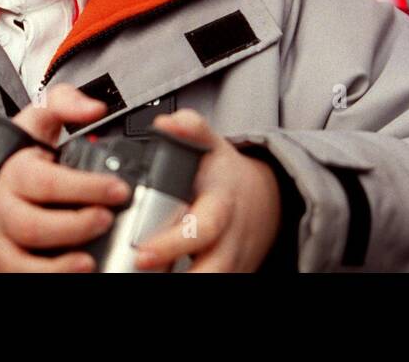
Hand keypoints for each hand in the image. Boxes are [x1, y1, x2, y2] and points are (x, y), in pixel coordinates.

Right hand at [0, 84, 130, 271]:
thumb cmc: (22, 153)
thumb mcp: (40, 117)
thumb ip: (68, 103)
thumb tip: (95, 108)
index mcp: (16, 172)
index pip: (48, 183)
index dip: (86, 188)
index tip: (119, 189)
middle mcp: (2, 208)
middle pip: (33, 226)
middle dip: (74, 226)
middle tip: (107, 220)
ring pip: (19, 261)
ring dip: (55, 267)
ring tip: (90, 262)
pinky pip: (13, 277)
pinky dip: (42, 279)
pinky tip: (73, 275)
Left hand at [133, 109, 281, 271]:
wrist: (266, 198)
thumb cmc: (226, 176)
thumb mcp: (212, 145)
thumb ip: (190, 129)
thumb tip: (167, 123)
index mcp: (221, 205)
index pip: (202, 227)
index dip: (173, 243)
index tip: (143, 254)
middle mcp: (229, 238)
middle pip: (212, 268)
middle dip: (184, 279)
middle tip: (142, 270)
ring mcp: (234, 260)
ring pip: (217, 279)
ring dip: (188, 283)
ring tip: (144, 281)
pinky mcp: (235, 273)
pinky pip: (218, 283)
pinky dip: (193, 284)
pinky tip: (164, 278)